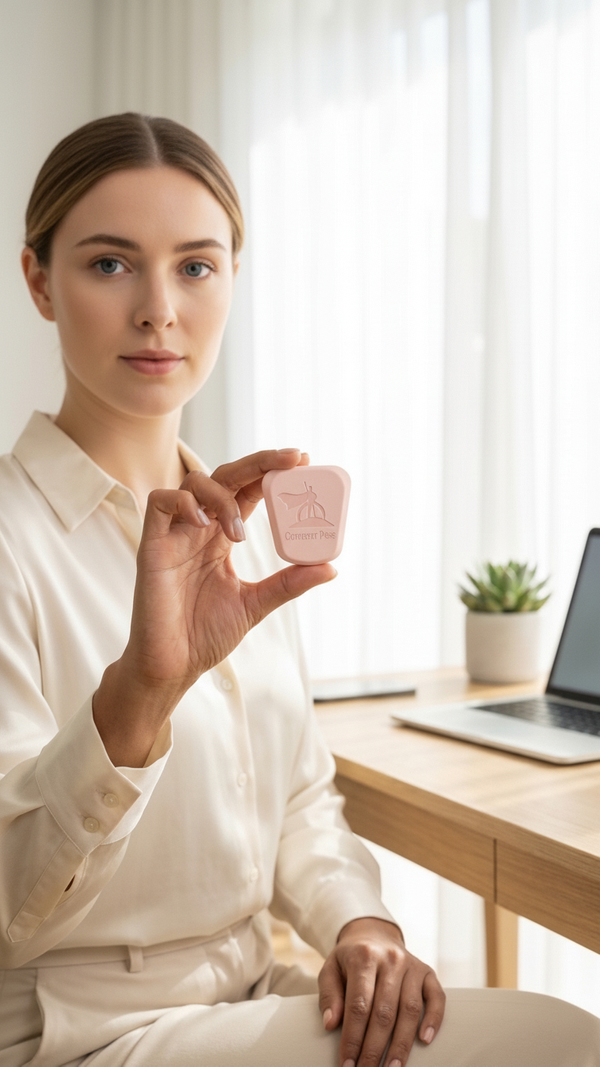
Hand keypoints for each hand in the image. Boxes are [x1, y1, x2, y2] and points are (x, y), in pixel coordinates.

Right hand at [93, 448, 335, 765]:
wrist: (173, 666)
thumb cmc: (206, 635)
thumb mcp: (256, 604)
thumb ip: (288, 583)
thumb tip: (330, 567)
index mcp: (221, 537)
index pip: (247, 490)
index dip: (271, 472)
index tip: (302, 461)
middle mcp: (199, 528)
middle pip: (225, 476)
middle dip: (259, 463)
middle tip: (293, 461)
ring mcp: (174, 534)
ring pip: (194, 483)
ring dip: (223, 497)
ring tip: (239, 533)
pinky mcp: (152, 545)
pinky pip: (160, 502)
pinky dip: (184, 503)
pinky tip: (203, 523)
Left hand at [318, 917, 444, 1066]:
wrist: (374, 935)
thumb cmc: (350, 959)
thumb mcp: (330, 969)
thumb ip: (329, 995)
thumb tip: (331, 1024)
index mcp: (363, 957)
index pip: (358, 1005)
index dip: (352, 1038)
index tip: (346, 1063)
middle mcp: (390, 959)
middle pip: (384, 1012)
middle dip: (375, 1049)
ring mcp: (412, 965)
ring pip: (410, 1009)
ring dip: (402, 1044)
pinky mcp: (428, 972)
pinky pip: (437, 997)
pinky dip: (434, 1019)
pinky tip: (425, 1041)